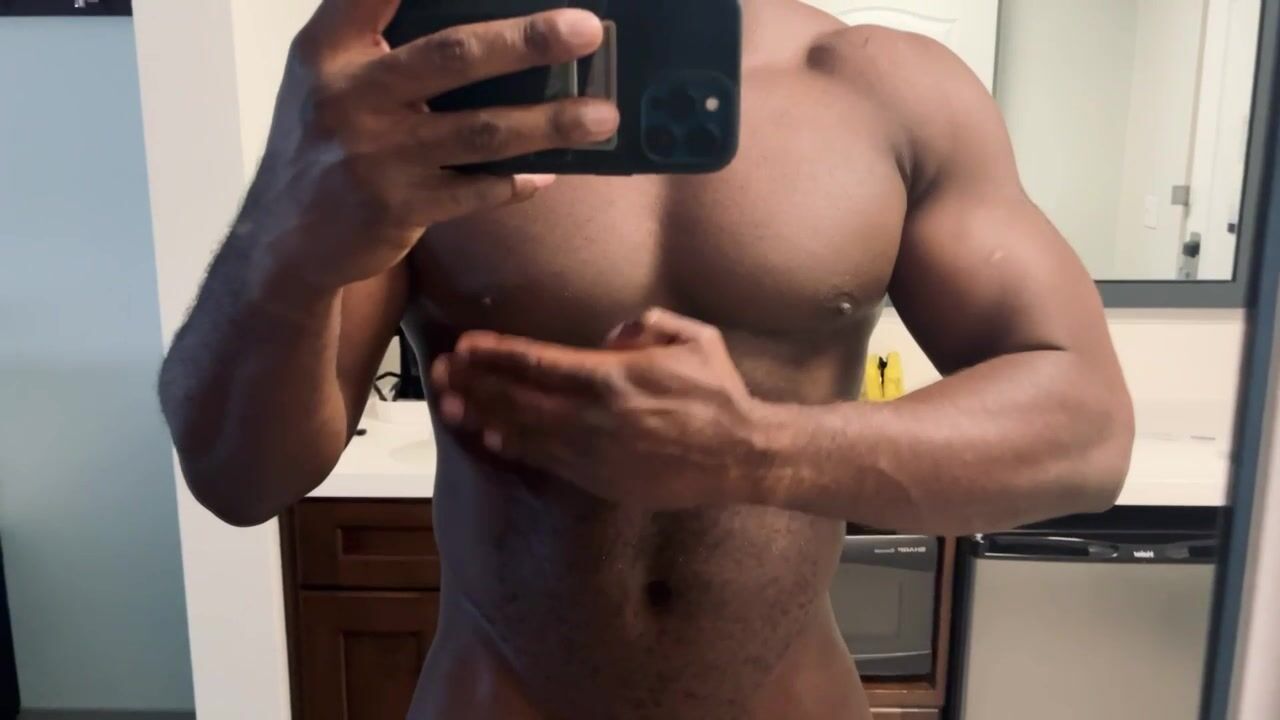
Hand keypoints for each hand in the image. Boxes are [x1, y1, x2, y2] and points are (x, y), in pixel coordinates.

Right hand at [241, 0, 618, 292]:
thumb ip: (377, 37)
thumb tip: (487, 25)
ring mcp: (376, 156)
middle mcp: (349, 95)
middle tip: (586, 30)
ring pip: (482, 132)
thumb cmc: (326, 141)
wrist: (288, 239)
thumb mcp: (328, 77)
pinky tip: (551, 172)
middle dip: (526, 41)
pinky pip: (478, 192)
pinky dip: (519, 182)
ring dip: (550, 123)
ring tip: (602, 116)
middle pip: (453, 55)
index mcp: (329, 49)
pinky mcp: (399, 209)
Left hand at [431, 309, 771, 508]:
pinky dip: (516, 447)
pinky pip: (548, 461)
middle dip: (476, 383)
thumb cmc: (719, 392)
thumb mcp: (694, 337)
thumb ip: (647, 324)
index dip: (496, 353)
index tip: (464, 345)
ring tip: (451, 404)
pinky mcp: (601, 479)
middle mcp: (595, 416)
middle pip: (519, 397)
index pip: (538, 361)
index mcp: (614, 376)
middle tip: (440, 372)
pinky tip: (491, 437)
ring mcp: (595, 452)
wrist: (742, 455)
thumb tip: (610, 335)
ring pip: (526, 431)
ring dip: (485, 416)